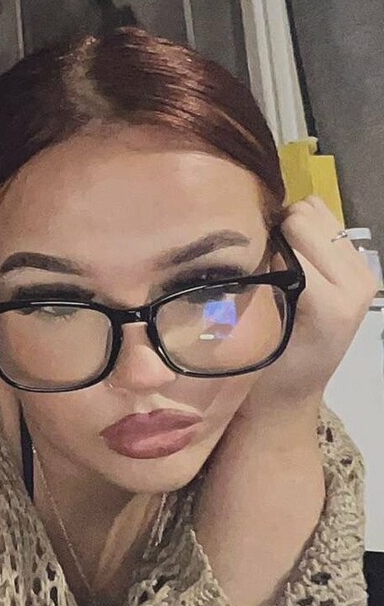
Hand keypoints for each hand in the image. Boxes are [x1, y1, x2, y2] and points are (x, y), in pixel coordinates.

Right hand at [238, 196, 377, 418]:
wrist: (290, 393)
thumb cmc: (264, 368)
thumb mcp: (257, 331)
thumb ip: (260, 286)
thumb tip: (252, 241)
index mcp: (330, 303)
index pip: (290, 240)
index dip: (259, 243)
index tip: (241, 260)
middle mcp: (355, 283)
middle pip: (306, 218)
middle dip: (277, 230)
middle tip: (259, 257)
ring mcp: (363, 275)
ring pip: (317, 213)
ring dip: (292, 228)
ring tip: (276, 254)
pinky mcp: (362, 269)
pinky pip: (329, 223)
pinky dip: (306, 230)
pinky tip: (293, 254)